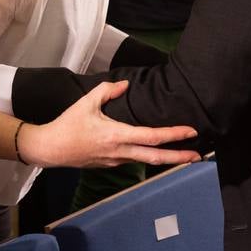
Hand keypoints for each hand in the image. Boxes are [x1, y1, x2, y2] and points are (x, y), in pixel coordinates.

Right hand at [19, 81, 201, 167]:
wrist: (51, 149)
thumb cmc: (68, 125)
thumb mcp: (86, 102)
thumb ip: (107, 91)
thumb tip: (125, 86)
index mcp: (117, 135)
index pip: (152, 137)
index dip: (173, 135)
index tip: (190, 132)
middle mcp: (120, 152)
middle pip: (156, 158)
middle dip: (179, 157)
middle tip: (199, 156)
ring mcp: (116, 161)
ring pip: (146, 161)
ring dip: (166, 158)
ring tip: (183, 155)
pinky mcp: (110, 164)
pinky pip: (134, 160)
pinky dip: (149, 156)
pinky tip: (154, 152)